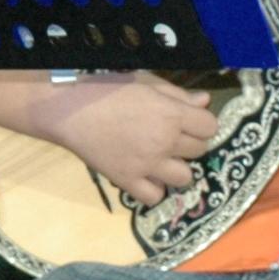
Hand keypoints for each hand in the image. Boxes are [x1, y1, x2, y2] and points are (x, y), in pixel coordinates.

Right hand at [38, 73, 220, 202]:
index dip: (202, 123)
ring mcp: (147, 165)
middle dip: (189, 143)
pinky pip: (155, 196)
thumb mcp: (145, 83)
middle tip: (170, 137)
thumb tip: (205, 101)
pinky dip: (153, 189)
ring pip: (185, 178)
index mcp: (171, 114)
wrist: (68, 109)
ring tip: (161, 159)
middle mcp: (165, 142)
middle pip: (200, 151)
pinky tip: (145, 176)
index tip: (189, 122)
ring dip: (176, 168)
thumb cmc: (107, 89)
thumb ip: (178, 94)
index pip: (210, 127)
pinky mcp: (127, 181)